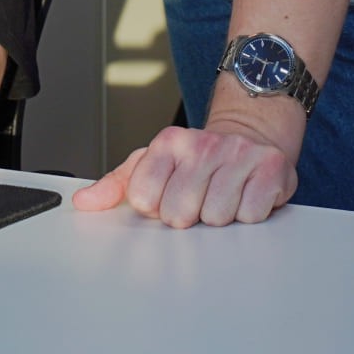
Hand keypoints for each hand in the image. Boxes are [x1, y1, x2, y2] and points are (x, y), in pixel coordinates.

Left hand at [70, 117, 297, 226]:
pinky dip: (248, 214)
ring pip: (215, 217)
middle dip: (188, 216)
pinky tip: (245, 197)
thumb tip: (83, 203)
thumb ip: (116, 185)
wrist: (250, 136)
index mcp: (167, 143)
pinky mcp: (270, 167)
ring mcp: (238, 154)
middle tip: (198, 199)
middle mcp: (202, 144)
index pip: (143, 199)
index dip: (155, 207)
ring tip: (222, 197)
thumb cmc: (197, 159)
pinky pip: (250, 215)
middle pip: (178, 214)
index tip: (166, 196)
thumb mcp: (153, 164)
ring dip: (220, 217)